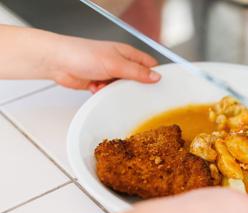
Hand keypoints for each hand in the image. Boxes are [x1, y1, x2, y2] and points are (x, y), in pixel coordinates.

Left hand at [0, 25, 159, 90]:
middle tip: (134, 94)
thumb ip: (137, 72)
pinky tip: (97, 89)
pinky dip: (104, 93)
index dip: (155, 75)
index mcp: (128, 53)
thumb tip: (156, 77)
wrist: (58, 62)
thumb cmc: (83, 54)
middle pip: (136, 79)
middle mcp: (120, 62)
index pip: (150, 65)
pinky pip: (109, 92)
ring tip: (107, 87)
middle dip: (134, 87)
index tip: (159, 87)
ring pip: (122, 88)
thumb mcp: (115, 64)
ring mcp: (109, 73)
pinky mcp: (99, 82)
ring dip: (115, 91)